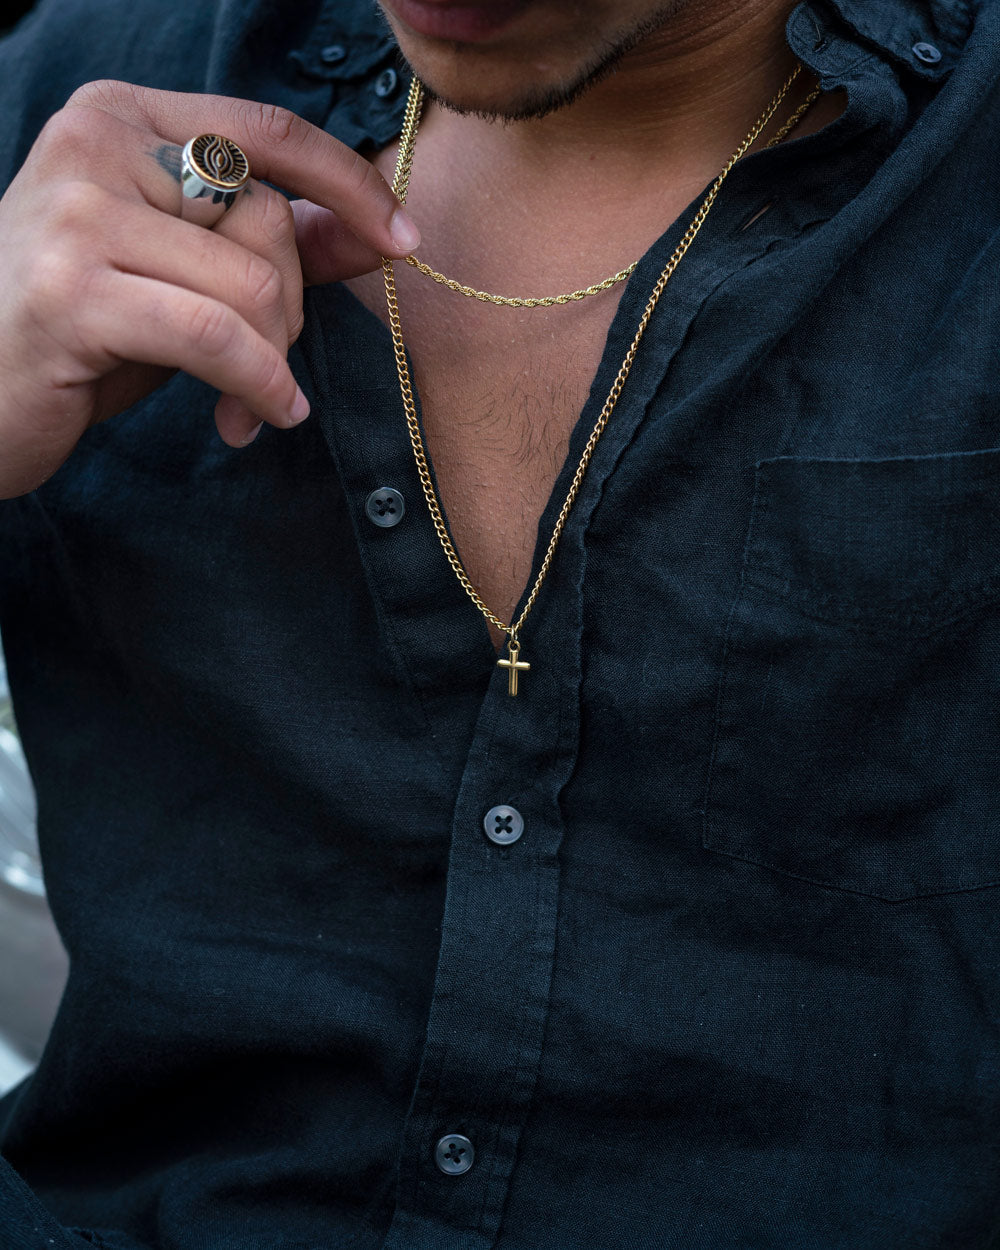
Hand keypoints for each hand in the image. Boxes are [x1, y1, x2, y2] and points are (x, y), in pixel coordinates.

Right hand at [0, 79, 420, 497]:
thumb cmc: (82, 334)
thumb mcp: (184, 277)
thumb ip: (268, 245)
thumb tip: (370, 235)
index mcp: (123, 119)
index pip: (267, 129)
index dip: (348, 182)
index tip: (403, 238)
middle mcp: (94, 143)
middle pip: (266, 218)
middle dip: (292, 312)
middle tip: (275, 372)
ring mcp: (76, 212)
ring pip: (249, 283)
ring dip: (271, 362)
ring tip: (256, 405)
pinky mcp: (72, 290)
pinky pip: (215, 336)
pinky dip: (256, 385)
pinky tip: (255, 419)